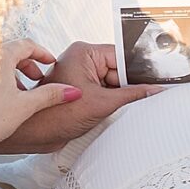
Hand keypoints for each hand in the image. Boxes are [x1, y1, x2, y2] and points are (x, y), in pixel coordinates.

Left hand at [0, 40, 152, 153]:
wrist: (33, 136)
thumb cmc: (55, 116)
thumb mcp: (102, 104)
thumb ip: (132, 95)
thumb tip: (156, 90)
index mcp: (84, 52)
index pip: (122, 56)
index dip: (139, 70)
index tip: (156, 81)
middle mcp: (81, 60)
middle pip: (118, 70)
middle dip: (128, 86)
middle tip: (142, 99)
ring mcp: (80, 75)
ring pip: (112, 83)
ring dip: (118, 97)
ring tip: (118, 107)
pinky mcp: (79, 91)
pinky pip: (103, 93)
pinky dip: (110, 103)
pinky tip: (112, 112)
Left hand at [0, 40, 84, 165]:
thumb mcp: (26, 106)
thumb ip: (51, 95)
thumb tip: (73, 92)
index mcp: (0, 56)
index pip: (26, 44)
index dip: (42, 53)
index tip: (50, 63)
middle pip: (10, 52)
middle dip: (28, 65)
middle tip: (38, 79)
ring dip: (11, 73)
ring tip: (19, 93)